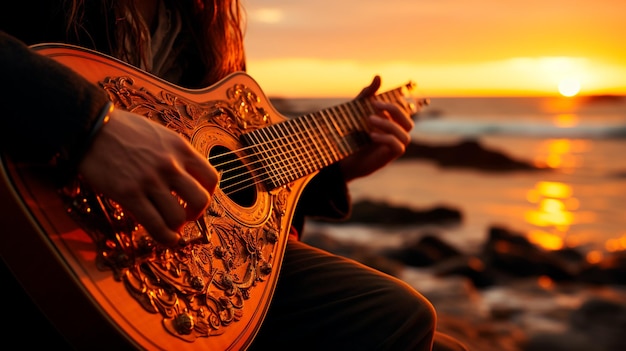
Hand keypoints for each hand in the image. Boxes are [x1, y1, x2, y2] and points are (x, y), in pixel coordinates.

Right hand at [78, 108, 218, 245]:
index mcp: (180, 148)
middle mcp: (170, 165)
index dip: (208, 194)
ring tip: (169, 225)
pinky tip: (165, 238)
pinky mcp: (129, 194)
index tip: (197, 199)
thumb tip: (187, 178)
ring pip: (178, 218)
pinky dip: (164, 238)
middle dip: (196, 214)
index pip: (211, 178)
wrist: (90, 126)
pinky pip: (155, 225)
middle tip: (186, 216)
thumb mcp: (160, 135)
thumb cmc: (123, 130)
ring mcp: (150, 181)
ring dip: (176, 227)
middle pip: (201, 201)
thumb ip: (176, 156)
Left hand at [339, 76, 414, 181]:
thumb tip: (379, 76)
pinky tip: (371, 135)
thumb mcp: (356, 111)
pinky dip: (386, 139)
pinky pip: (398, 146)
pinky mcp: (390, 156)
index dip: (393, 104)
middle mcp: (397, 134)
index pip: (403, 110)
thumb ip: (368, 95)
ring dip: (388, 124)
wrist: (342, 159)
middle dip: (394, 110)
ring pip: (405, 133)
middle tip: (374, 105)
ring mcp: (395, 145)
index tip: (374, 101)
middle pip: (408, 121)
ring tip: (369, 120)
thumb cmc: (351, 134)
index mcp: (392, 122)